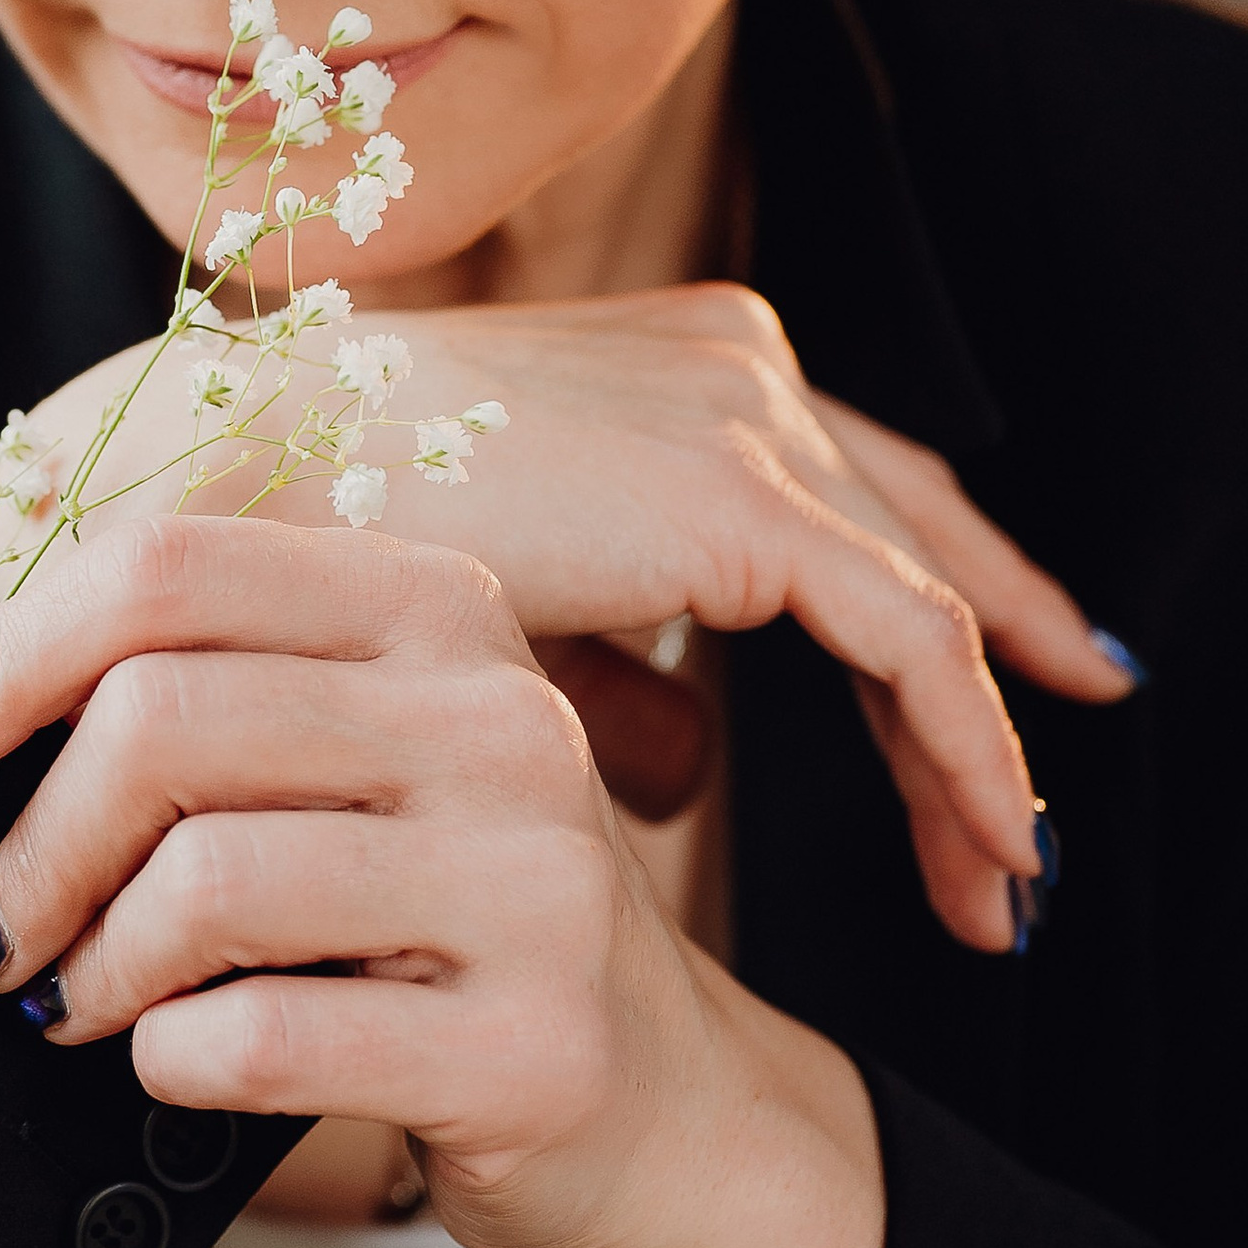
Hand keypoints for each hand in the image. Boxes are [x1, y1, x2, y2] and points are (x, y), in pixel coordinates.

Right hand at [0, 281, 1120, 953]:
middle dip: (998, 672)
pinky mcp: (742, 500)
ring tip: (1005, 889)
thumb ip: (611, 673)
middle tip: (1034, 819)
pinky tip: (989, 853)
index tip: (1031, 686)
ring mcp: (744, 417)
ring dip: (977, 757)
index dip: (950, 590)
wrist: (212, 495)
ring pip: (924, 602)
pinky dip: (964, 753)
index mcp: (670, 359)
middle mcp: (729, 360)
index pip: (849, 487)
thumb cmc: (306, 548)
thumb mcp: (495, 613)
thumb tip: (693, 771)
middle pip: (912, 530)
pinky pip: (907, 643)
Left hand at [0, 513, 884, 1247]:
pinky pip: (262, 1035)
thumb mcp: (364, 753)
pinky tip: (172, 1063)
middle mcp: (501, 716)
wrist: (665, 1107)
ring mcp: (534, 879)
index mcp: (443, 604)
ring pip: (203, 880)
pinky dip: (167, 1060)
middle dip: (29, 847)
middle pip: (161, 721)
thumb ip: (211, 687)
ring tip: (75, 1002)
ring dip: (90, 967)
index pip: (166, 569)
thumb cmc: (450, 916)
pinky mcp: (534, 1042)